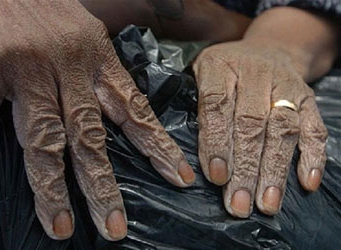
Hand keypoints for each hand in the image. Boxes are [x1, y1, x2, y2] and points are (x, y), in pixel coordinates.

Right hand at [0, 0, 194, 239]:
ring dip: (50, 188)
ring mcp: (26, 68)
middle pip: (90, 138)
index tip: (177, 178)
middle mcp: (66, 66)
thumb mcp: (82, 29)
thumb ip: (96, 68)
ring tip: (59, 226)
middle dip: (103, 186)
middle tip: (114, 227)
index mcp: (96, 57)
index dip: (157, 146)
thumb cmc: (39, 4)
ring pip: (43, 139)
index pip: (134, 109)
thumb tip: (112, 109)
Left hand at [193, 40, 326, 216]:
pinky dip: (312, 156)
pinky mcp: (307, 98)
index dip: (216, 141)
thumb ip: (196, 107)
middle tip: (238, 202)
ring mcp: (285, 86)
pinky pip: (314, 128)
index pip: (217, 104)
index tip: (216, 176)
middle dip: (245, 167)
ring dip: (275, 170)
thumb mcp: (200, 75)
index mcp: (220, 66)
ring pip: (283, 129)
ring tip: (266, 203)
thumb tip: (192, 158)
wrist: (269, 49)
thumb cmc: (226, 70)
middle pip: (251, 123)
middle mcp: (255, 73)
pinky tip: (306, 183)